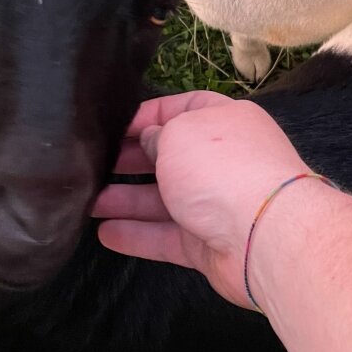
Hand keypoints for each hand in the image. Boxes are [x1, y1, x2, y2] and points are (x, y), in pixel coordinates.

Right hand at [93, 91, 309, 306]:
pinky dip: (138, 235)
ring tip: (87, 202)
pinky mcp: (209, 244)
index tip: (115, 125)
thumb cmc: (222, 169)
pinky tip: (106, 234)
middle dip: (133, 160)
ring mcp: (217, 204)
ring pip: (165, 200)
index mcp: (226, 121)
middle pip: (171, 157)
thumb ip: (157, 136)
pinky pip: (167, 237)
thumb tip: (148, 141)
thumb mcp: (179, 135)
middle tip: (95, 164)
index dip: (150, 114)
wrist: (264, 235)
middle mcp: (223, 160)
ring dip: (126, 201)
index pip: (185, 107)